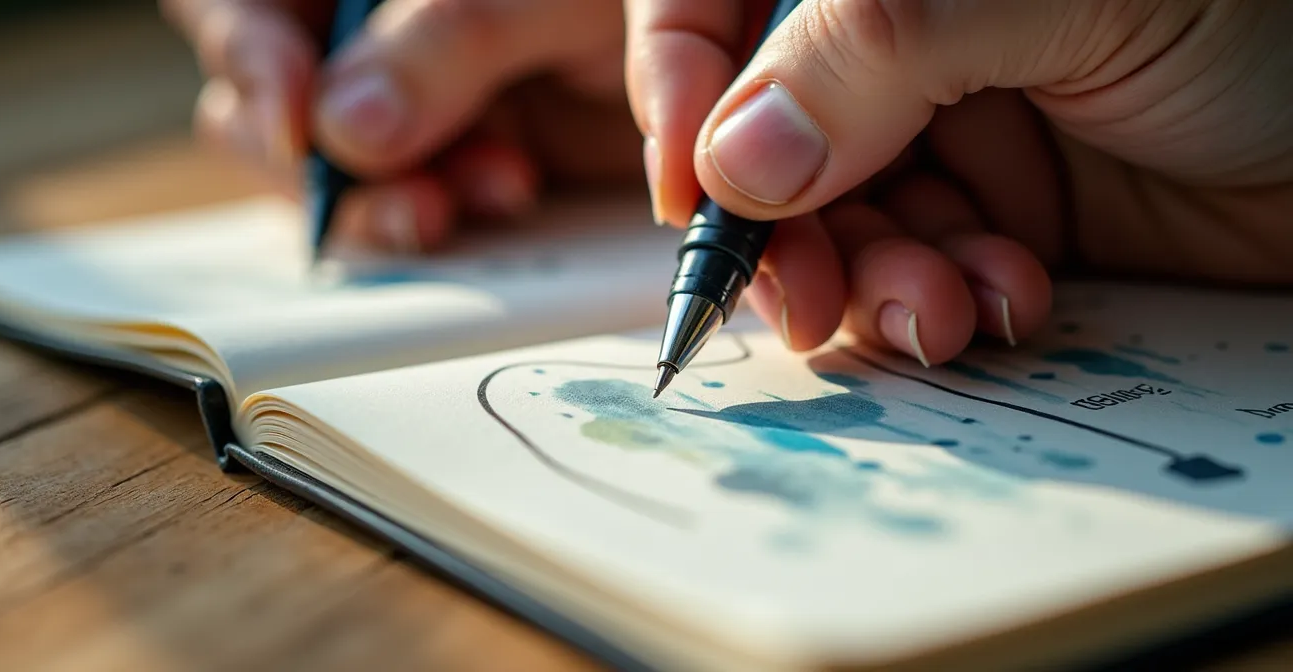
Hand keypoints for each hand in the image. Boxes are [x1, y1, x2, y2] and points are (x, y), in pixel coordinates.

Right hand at [161, 0, 643, 252]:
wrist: (722, 54)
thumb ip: (445, 36)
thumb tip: (343, 131)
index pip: (237, 7)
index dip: (242, 52)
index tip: (295, 117)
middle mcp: (372, 41)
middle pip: (267, 107)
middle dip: (328, 165)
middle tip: (413, 189)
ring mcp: (412, 108)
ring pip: (339, 176)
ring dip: (394, 200)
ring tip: (490, 189)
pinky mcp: (458, 164)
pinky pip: (414, 210)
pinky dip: (450, 221)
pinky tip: (508, 199)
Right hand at [625, 0, 1292, 364]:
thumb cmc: (1261, 11)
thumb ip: (878, 50)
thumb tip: (735, 163)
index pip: (718, 0)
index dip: (680, 83)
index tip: (692, 188)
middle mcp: (904, 37)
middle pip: (763, 135)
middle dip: (784, 233)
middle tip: (813, 303)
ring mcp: (950, 124)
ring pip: (837, 222)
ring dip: (873, 285)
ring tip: (940, 313)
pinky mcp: (1001, 213)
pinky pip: (917, 270)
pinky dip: (943, 303)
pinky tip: (1002, 303)